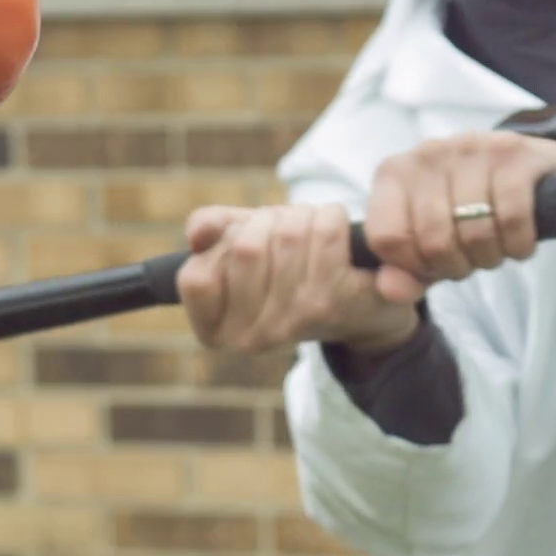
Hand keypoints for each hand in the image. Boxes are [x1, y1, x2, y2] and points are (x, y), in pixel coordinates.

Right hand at [177, 203, 424, 354]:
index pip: (195, 278)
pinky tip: (334, 227)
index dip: (218, 246)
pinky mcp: (334, 305)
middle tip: (282, 227)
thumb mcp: (240, 250)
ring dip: (300, 215)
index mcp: (216, 333)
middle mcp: (250, 339)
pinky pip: (325, 233)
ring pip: (287, 234)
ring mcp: (292, 325)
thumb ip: (209, 233)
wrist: (359, 307)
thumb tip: (198, 232)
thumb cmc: (288, 271)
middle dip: (265, 220)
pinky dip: (331, 216)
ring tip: (308, 227)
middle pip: (245, 248)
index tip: (241, 243)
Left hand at [362, 130, 555, 302]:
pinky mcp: (513, 151)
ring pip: (474, 231)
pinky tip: (519, 245)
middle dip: (456, 267)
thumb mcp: (427, 241)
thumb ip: (404, 272)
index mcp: (394, 174)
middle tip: (470, 263)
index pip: (387, 237)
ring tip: (494, 251)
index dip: (412, 267)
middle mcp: (427, 154)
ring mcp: (470, 148)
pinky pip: (512, 217)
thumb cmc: (466, 208)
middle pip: (434, 240)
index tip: (432, 268)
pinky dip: (518, 244)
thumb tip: (392, 290)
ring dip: (489, 257)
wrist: (527, 168)